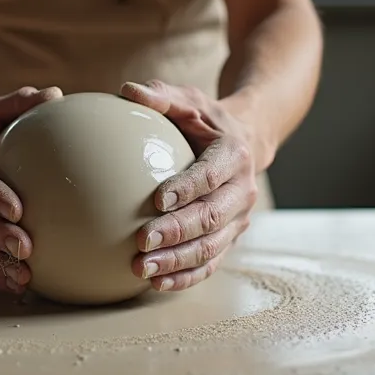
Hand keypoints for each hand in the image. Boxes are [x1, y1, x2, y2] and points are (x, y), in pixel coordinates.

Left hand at [119, 80, 261, 291]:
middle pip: (211, 217)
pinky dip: (185, 276)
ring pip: (211, 246)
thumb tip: (127, 91)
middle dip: (177, 232)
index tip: (157, 198)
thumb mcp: (189, 100)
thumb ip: (161, 95)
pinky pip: (210, 263)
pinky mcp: (230, 238)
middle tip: (141, 241)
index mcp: (235, 155)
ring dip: (177, 260)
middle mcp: (242, 191)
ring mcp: (238, 219)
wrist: (247, 143)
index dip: (188, 188)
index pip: (212, 174)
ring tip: (141, 269)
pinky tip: (155, 283)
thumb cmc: (207, 120)